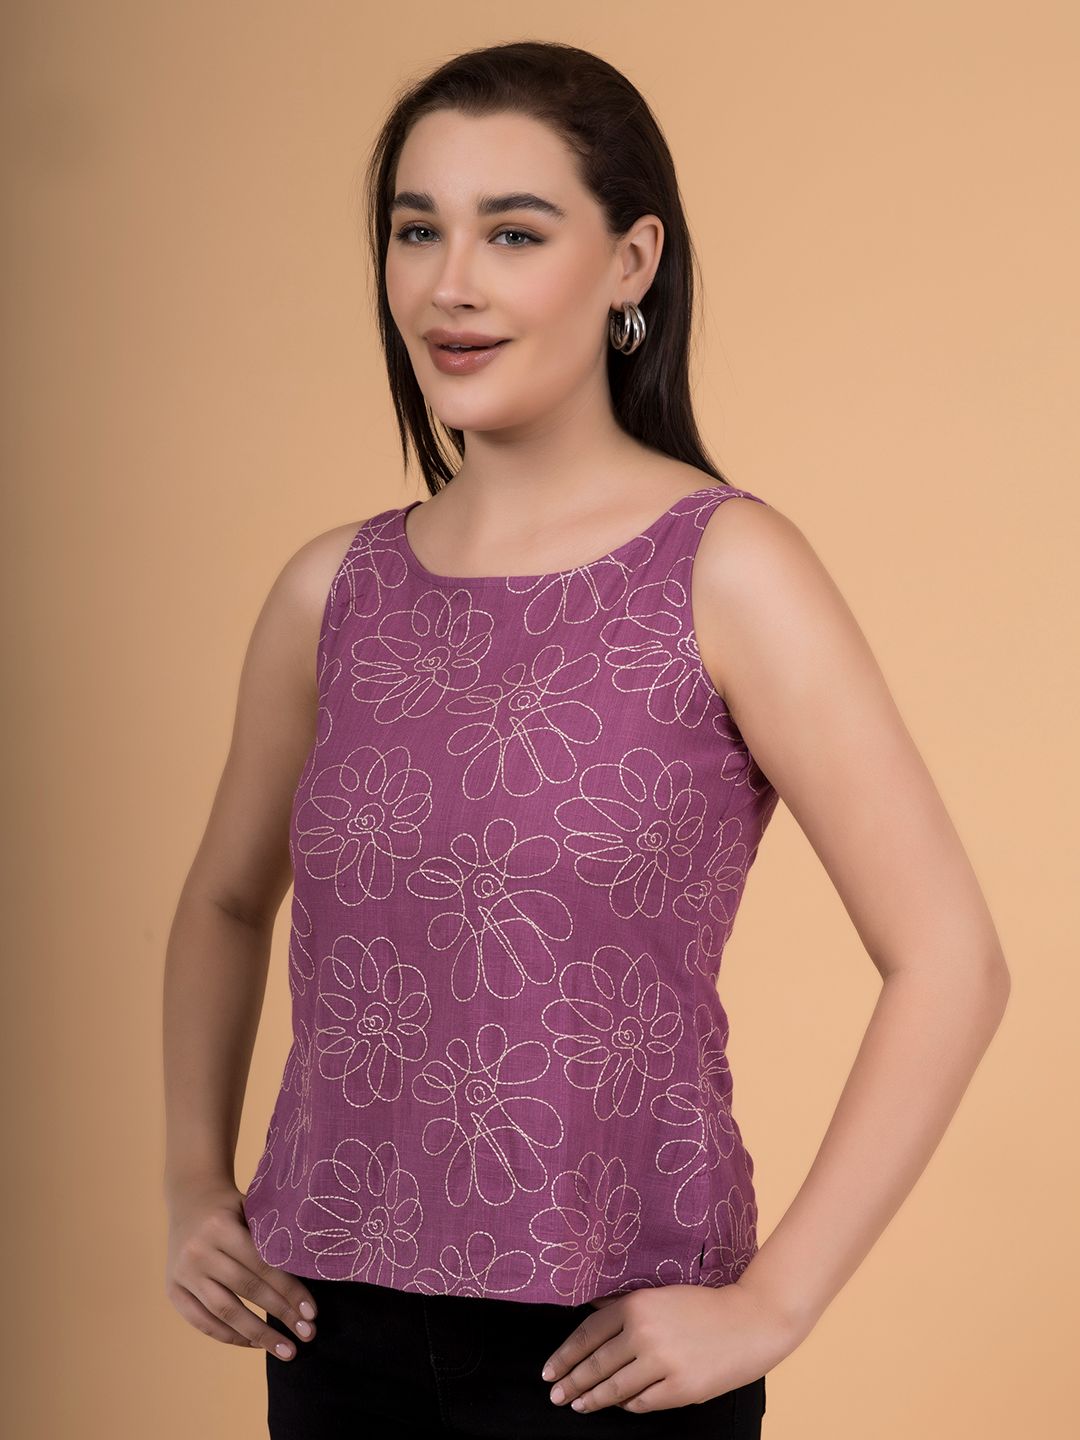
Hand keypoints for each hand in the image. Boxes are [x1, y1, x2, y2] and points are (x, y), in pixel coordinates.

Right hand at [165, 1177, 318, 1361]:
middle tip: (307, 1334)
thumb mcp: (253, 1209)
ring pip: (224, 1311)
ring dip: (258, 1335)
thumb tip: (311, 1272)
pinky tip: (256, 1344)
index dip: (289, 1290)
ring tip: (286, 1350)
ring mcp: (183, 1273)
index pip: (262, 1265)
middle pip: (246, 1290)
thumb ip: (273, 1237)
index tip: (312, 1312)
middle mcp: (198, 1251)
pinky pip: (202, 1322)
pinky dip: (230, 1336)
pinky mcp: (173, 1290)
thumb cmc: (233, 1206)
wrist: (190, 1197)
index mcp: (221, 1227)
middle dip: (280, 1314)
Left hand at [539, 1280, 801, 1414]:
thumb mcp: (659, 1295)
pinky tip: (617, 1405)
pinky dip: (626, 1405)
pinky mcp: (680, 1389)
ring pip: (615, 1388)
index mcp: (636, 1305)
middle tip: (554, 1395)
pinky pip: (642, 1403)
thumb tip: (589, 1309)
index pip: (587, 1334)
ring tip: (577, 1405)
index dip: (565, 1356)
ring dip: (592, 1399)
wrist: (750, 1321)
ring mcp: (662, 1363)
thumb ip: (624, 1305)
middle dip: (571, 1382)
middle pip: (596, 1364)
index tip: (548, 1371)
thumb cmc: (703, 1305)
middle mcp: (644, 1333)